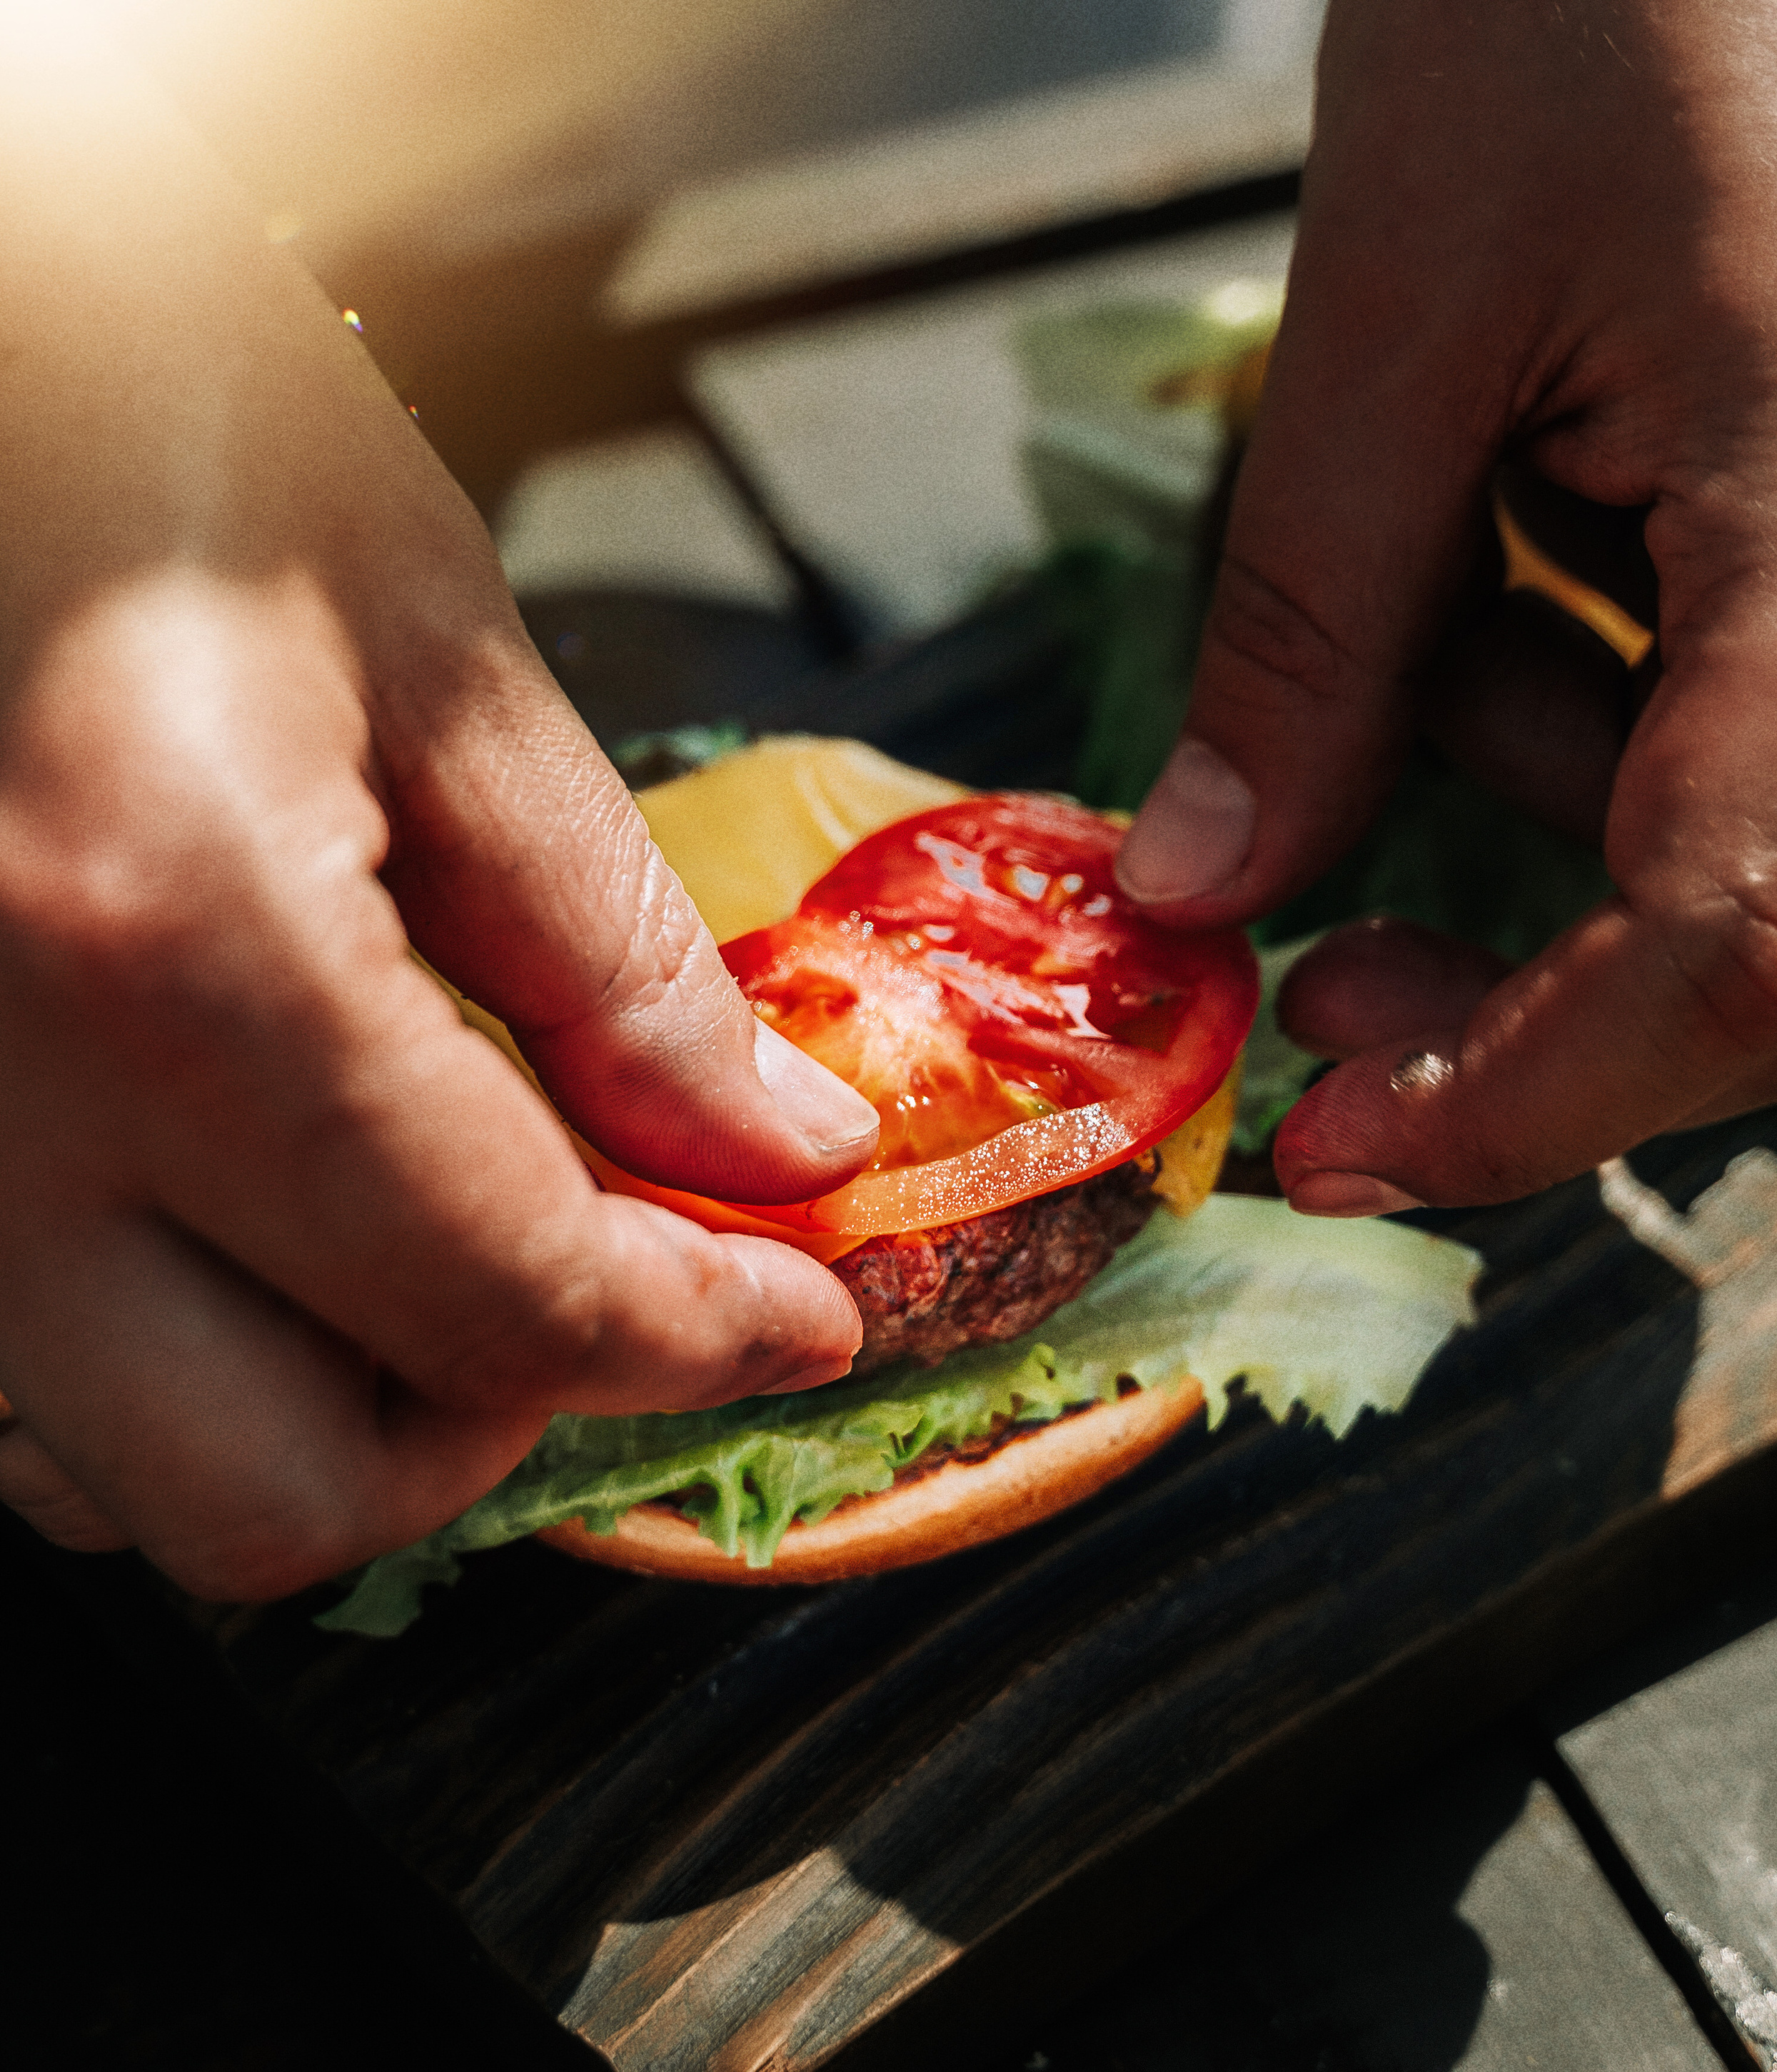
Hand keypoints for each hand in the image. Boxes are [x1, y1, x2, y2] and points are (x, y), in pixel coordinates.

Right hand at [0, 15, 876, 1598]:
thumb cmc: (138, 403)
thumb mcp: (431, 653)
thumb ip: (616, 952)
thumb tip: (771, 1150)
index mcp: (166, 944)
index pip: (500, 1290)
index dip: (697, 1332)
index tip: (801, 1308)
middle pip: (279, 1494)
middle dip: (499, 1421)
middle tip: (617, 1280)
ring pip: (125, 1482)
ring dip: (332, 1406)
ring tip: (448, 1227)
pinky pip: (20, 1387)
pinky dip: (184, 1350)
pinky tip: (271, 1204)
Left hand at [1116, 0, 1776, 1213]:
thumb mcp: (1402, 315)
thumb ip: (1310, 633)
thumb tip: (1205, 893)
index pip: (1747, 937)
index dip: (1539, 1094)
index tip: (1339, 1149)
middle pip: (1776, 952)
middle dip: (1535, 1007)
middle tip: (1317, 988)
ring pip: (1756, 859)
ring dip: (1547, 825)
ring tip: (1421, 635)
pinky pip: (1742, 736)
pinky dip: (1593, 722)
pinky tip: (1513, 576)